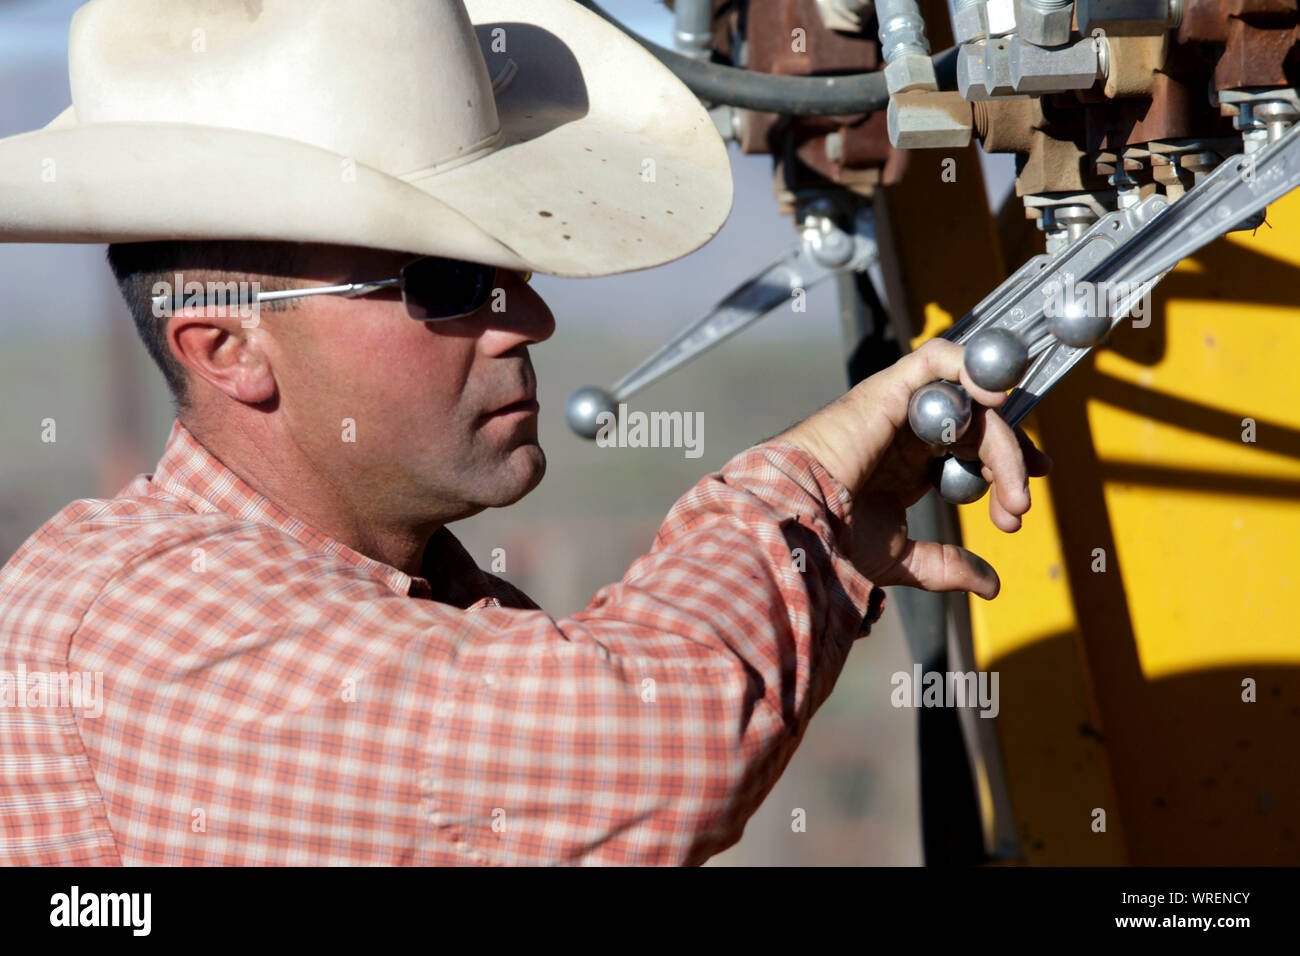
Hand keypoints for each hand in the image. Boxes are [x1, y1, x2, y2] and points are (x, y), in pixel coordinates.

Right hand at [777, 339, 1051, 599]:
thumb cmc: (830, 536)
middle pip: (979, 425)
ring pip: (970, 402)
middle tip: (1019, 505)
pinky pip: (939, 360)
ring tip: (1014, 483)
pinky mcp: (891, 388)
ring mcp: (901, 407)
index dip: (1006, 468)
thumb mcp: (898, 558)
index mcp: (908, 463)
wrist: (800, 517)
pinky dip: (972, 367)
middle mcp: (908, 430)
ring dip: (1002, 439)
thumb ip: (945, 567)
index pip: (970, 448)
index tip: (1021, 504)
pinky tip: (996, 398)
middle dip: (1011, 461)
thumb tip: (991, 586)